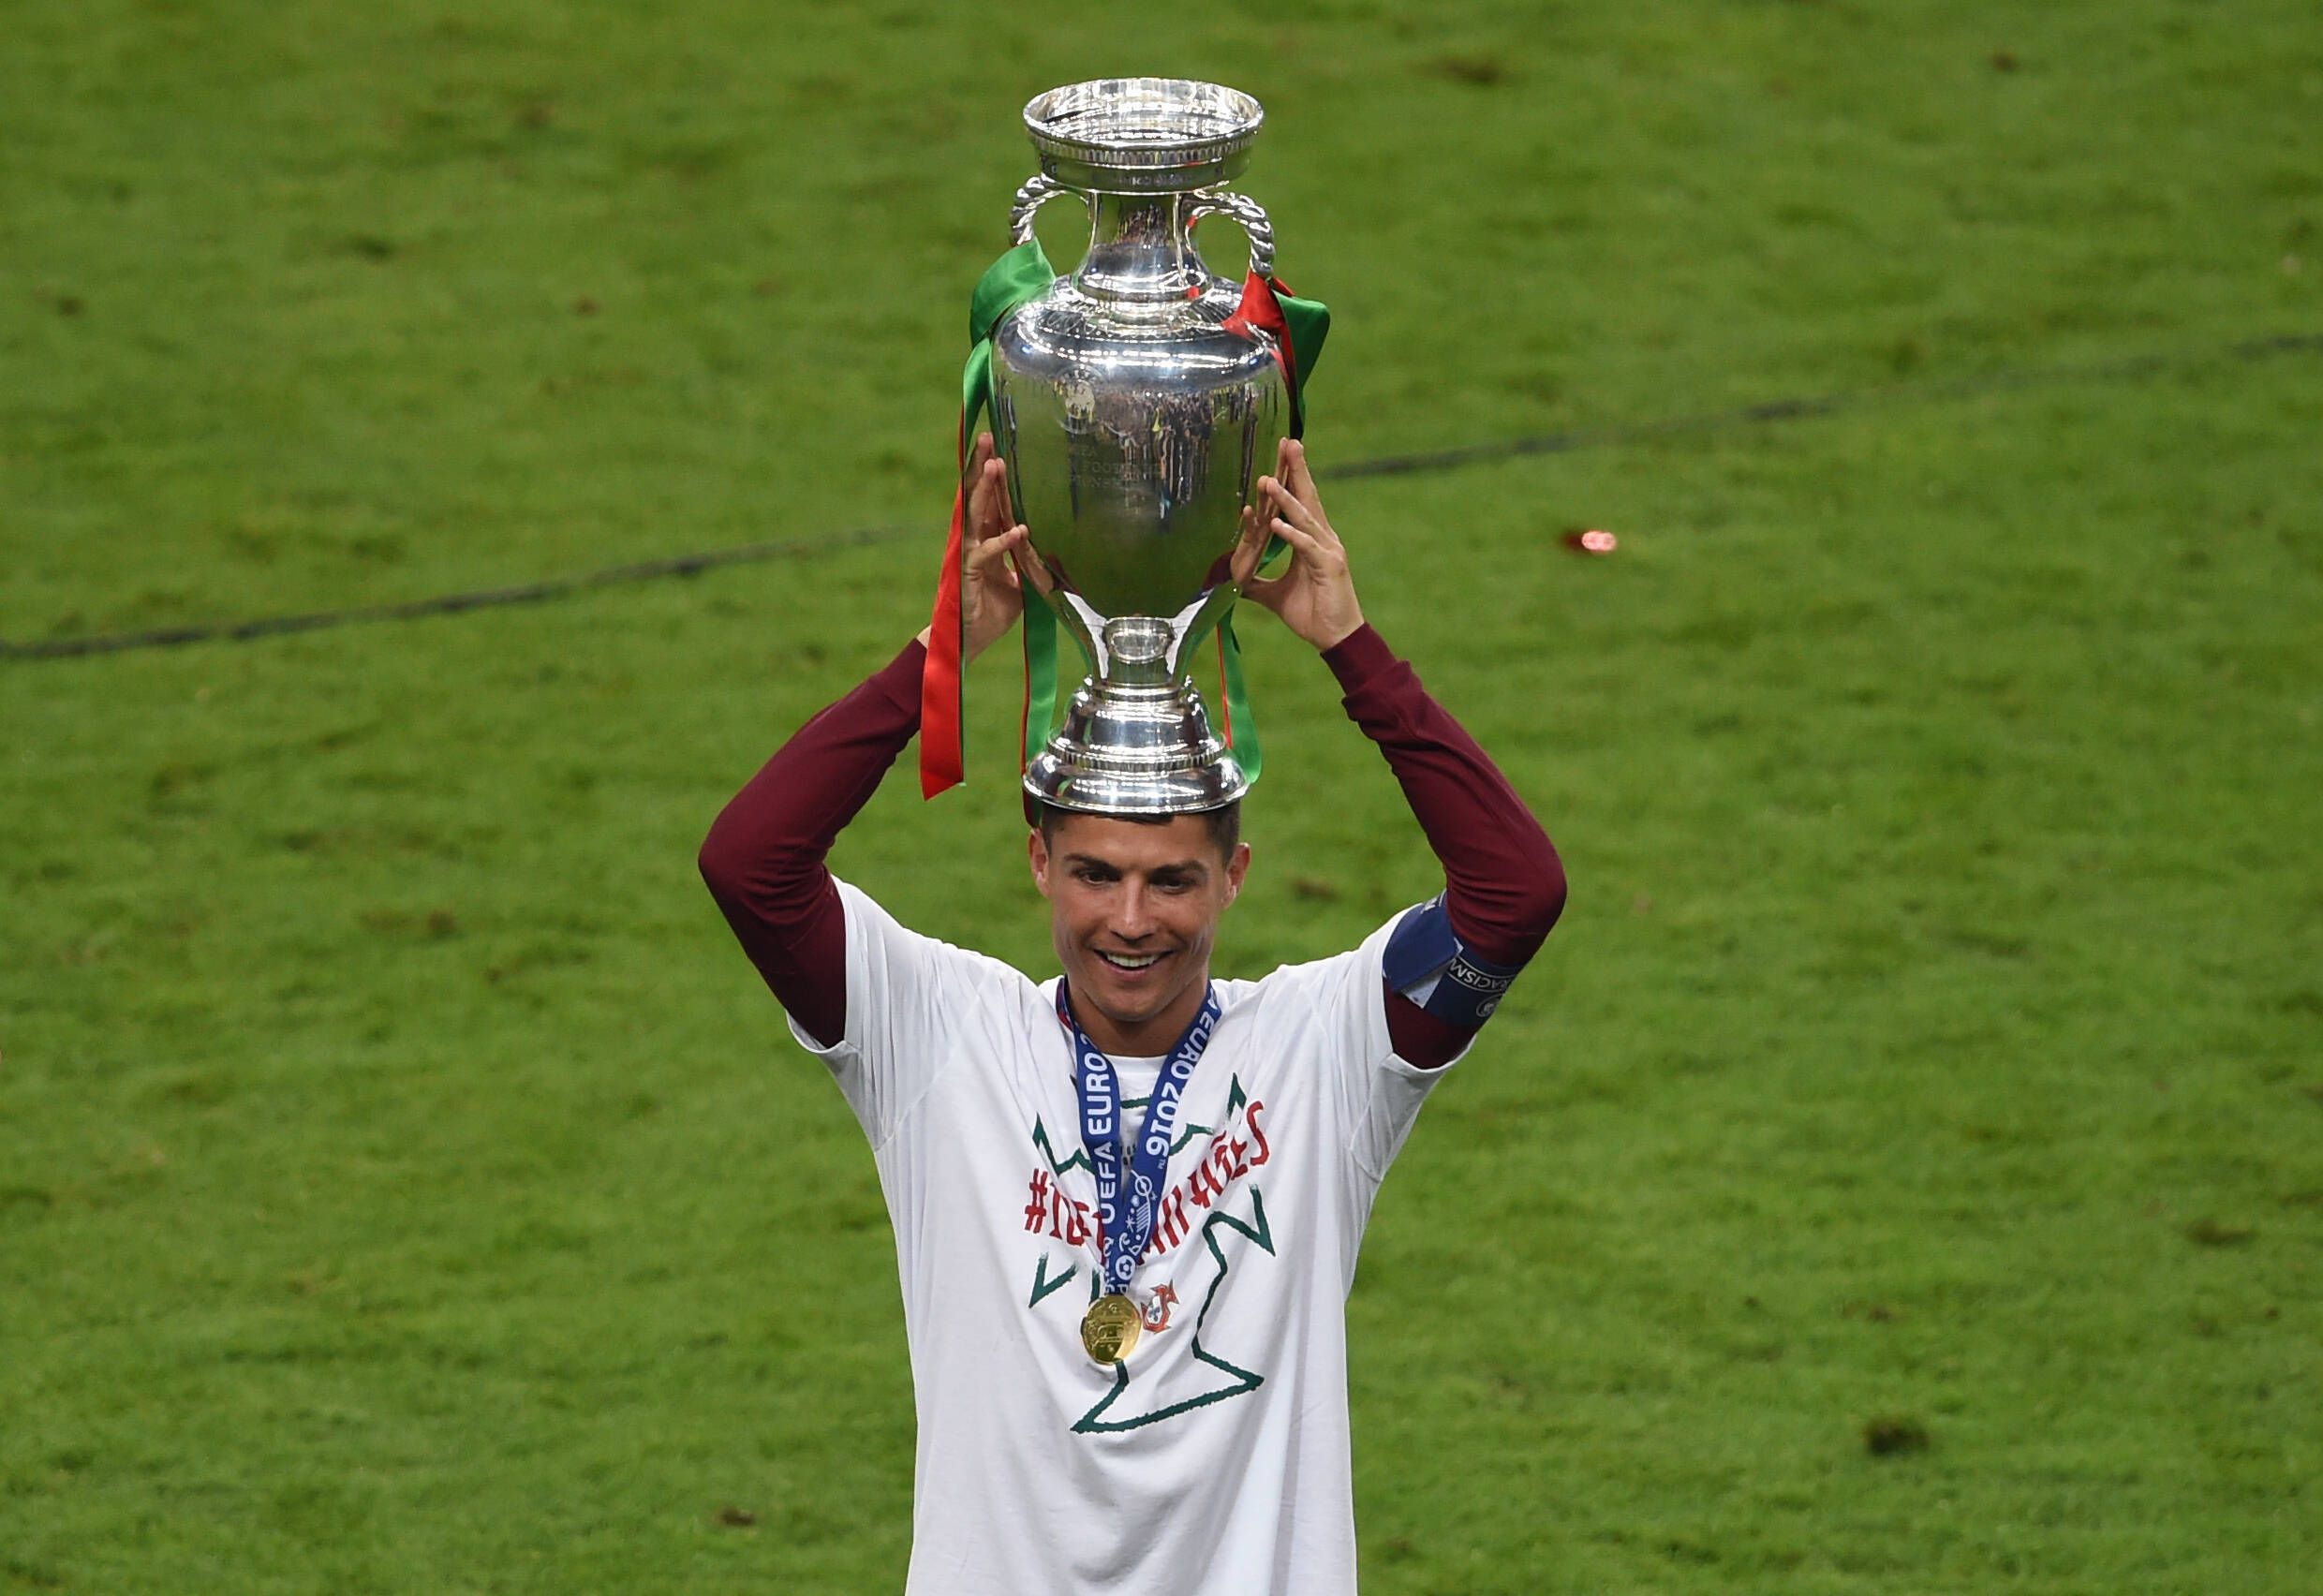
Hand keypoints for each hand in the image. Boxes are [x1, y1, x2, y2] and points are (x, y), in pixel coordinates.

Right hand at [922, 433, 1033, 662]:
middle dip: (982, 467)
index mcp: (986, 539)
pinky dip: (1003, 542)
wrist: (972, 641)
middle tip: (987, 437)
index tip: (997, 446)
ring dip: (986, 491)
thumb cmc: (993, 610)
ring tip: (996, 466)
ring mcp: (970, 556)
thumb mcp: (1021, 581)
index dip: (991, 475)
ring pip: (976, 516)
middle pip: (977, 497)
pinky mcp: (970, 575)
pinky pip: (986, 554)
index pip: (989, 500)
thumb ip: (1030, 561)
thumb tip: (1052, 549)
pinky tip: (1018, 530)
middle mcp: (975, 541)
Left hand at [1232, 438, 1364, 652]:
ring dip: (1286, 499)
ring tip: (1268, 480)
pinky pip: (1306, 547)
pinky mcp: (1329, 567)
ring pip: (1304, 518)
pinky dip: (1291, 534)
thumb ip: (1257, 583)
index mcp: (1312, 541)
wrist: (1336, 638)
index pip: (1300, 503)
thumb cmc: (1312, 614)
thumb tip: (1234, 579)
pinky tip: (1276, 523)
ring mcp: (1329, 551)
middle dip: (1296, 470)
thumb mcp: (1274, 596)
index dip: (1291, 479)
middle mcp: (1324, 539)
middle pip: (1308, 498)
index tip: (1282, 454)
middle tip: (1288, 442)